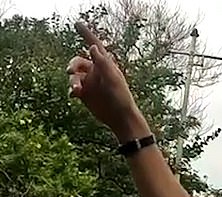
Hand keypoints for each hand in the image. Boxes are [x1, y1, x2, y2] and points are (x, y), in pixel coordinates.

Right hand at [67, 22, 148, 139]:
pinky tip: (72, 94)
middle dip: (73, 64)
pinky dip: (71, 90)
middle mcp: (95, 72)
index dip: (86, 34)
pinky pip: (73, 88)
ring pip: (74, 76)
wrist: (121, 118)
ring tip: (76, 89)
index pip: (94, 46)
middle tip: (70, 71)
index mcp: (104, 65)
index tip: (77, 24)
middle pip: (77, 62)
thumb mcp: (113, 79)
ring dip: (72, 81)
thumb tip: (92, 47)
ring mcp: (89, 83)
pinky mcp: (85, 95)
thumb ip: (103, 63)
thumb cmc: (121, 98)